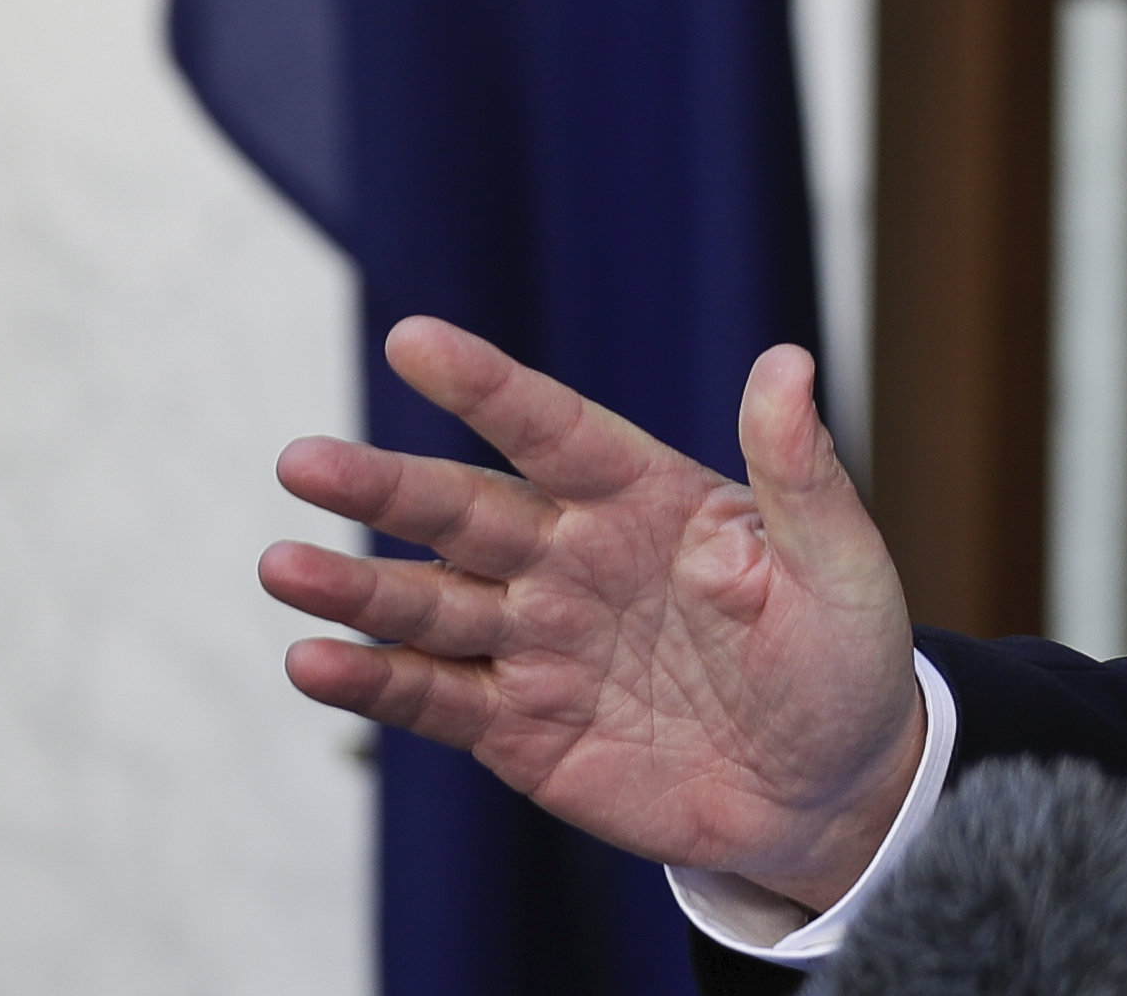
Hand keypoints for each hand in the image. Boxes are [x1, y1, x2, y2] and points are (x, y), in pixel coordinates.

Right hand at [259, 318, 927, 909]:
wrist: (828, 789)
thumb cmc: (844, 658)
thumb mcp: (841, 563)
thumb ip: (800, 472)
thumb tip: (788, 361)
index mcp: (648, 498)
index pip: (556, 429)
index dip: (486, 387)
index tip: (411, 339)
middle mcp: (576, 557)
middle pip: (468, 512)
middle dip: (385, 487)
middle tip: (301, 460)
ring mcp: (539, 641)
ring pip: (430, 603)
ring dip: (356, 585)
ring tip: (281, 564)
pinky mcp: (519, 727)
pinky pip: (434, 696)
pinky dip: (373, 681)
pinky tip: (314, 660)